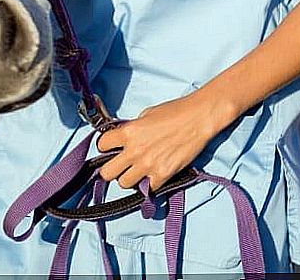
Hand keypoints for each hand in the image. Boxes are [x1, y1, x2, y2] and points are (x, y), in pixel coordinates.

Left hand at [94, 93, 220, 192]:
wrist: (198, 118)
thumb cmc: (175, 111)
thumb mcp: (147, 114)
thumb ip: (132, 129)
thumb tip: (126, 139)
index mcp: (129, 132)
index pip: (101, 145)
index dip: (105, 146)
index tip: (111, 147)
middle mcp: (135, 150)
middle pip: (107, 173)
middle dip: (112, 169)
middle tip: (120, 165)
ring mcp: (148, 165)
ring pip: (124, 184)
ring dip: (130, 178)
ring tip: (139, 171)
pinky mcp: (163, 174)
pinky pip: (148, 188)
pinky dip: (151, 183)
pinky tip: (156, 174)